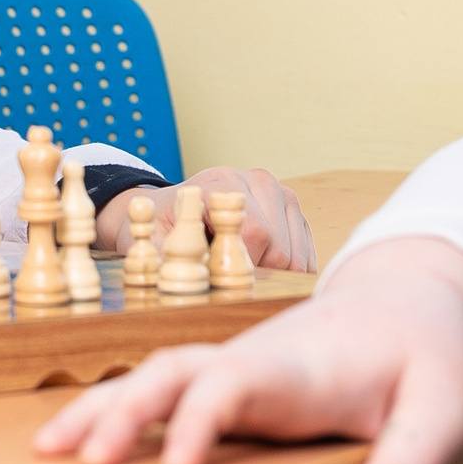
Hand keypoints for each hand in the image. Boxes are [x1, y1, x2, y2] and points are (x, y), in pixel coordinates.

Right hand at [32, 237, 462, 463]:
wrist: (410, 298)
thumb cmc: (425, 359)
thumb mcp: (439, 417)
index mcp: (301, 370)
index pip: (234, 385)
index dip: (200, 420)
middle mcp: (254, 361)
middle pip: (173, 373)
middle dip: (126, 412)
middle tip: (85, 461)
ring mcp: (234, 365)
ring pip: (154, 374)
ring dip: (102, 408)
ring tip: (48, 452)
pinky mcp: (227, 378)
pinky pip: (160, 386)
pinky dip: (114, 407)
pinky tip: (76, 439)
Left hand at [95, 166, 315, 269]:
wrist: (172, 210)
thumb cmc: (164, 228)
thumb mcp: (155, 241)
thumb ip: (168, 257)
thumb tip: (189, 283)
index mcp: (224, 181)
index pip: (256, 234)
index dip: (242, 267)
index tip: (220, 275)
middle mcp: (259, 180)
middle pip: (280, 248)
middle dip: (257, 274)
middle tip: (227, 274)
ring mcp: (281, 193)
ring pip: (297, 255)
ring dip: (273, 274)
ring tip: (240, 266)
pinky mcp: (294, 210)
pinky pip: (307, 255)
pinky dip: (288, 271)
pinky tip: (260, 266)